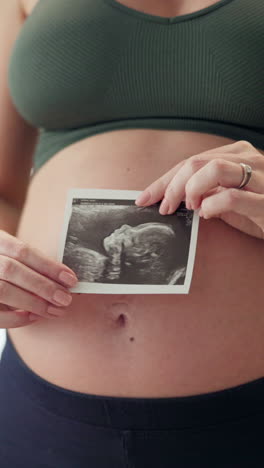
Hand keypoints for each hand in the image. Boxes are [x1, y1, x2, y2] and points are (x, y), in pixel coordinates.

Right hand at [0, 230, 77, 328]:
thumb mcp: (11, 254)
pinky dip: (16, 318)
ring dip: (33, 302)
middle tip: (65, 299)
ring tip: (55, 310)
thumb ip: (29, 264)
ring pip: (3, 290)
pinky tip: (33, 317)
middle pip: (12, 270)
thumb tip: (63, 280)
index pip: (22, 251)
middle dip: (43, 286)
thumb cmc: (3, 265)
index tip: (71, 279)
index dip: (48, 266)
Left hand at [135, 140, 263, 239]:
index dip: (163, 180)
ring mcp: (260, 176)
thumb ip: (205, 190)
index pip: (190, 161)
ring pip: (212, 169)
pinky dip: (212, 206)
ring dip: (190, 190)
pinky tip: (207, 214)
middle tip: (164, 208)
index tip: (144, 198)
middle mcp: (248, 158)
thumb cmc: (260, 209)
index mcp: (236, 154)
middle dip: (171, 186)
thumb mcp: (229, 196)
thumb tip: (170, 196)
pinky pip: (232, 197)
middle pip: (196, 163)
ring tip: (188, 208)